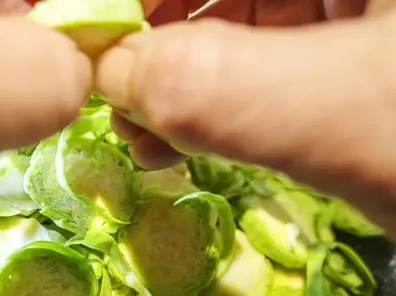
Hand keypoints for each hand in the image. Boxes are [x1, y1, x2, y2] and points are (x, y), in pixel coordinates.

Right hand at [96, 0, 395, 237]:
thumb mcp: (336, 113)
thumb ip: (218, 83)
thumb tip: (110, 73)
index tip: (86, 39)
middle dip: (149, 43)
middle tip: (109, 97)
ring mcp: (338, 21)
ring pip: (228, 32)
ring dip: (168, 86)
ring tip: (134, 135)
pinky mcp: (333, 70)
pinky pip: (250, 75)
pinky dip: (206, 110)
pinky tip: (175, 146)